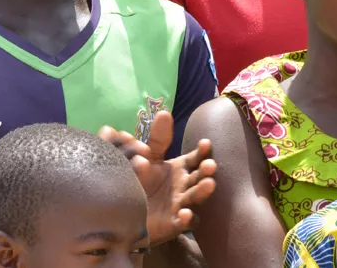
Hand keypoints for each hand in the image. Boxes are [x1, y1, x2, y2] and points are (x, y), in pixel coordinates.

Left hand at [99, 111, 216, 245]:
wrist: (126, 212)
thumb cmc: (142, 182)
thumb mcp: (148, 157)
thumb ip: (156, 138)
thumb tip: (164, 112)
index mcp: (180, 169)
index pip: (196, 158)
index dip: (202, 152)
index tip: (205, 143)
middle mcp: (185, 186)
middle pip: (200, 176)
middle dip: (207, 170)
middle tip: (210, 164)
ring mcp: (182, 204)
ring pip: (197, 198)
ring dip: (204, 191)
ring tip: (208, 183)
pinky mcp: (174, 223)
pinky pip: (185, 223)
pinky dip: (188, 219)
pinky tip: (186, 214)